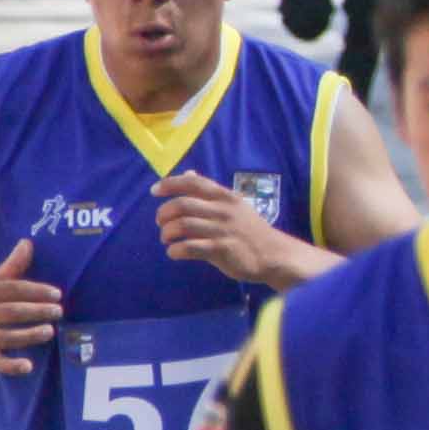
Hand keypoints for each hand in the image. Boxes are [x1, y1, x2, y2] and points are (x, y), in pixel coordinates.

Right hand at [0, 238, 61, 374]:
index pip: (14, 290)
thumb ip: (12, 266)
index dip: (37, 291)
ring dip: (30, 335)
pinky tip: (29, 366)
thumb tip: (28, 242)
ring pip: (7, 337)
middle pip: (12, 312)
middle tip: (59, 312)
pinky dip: (12, 366)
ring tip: (50, 332)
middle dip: (38, 311)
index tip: (57, 294)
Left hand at [153, 171, 294, 282]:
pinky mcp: (221, 250)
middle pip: (182, 205)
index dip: (170, 184)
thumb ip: (210, 192)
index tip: (154, 191)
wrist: (274, 255)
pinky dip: (176, 250)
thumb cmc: (251, 230)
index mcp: (224, 196)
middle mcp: (222, 210)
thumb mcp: (234, 205)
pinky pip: (190, 248)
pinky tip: (174, 253)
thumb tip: (189, 174)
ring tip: (166, 239)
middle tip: (160, 222)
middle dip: (164, 213)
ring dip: (167, 232)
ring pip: (183, 225)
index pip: (192, 183)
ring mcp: (222, 230)